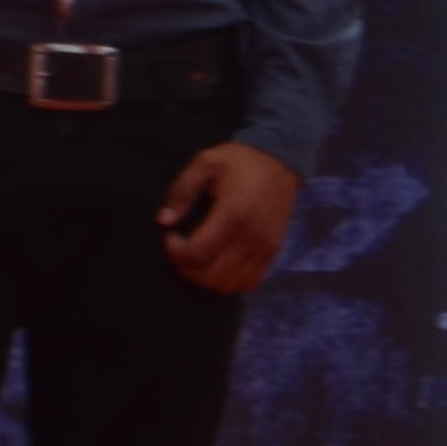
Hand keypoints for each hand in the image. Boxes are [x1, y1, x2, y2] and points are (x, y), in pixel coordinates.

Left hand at [160, 140, 301, 293]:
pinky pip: (248, 284)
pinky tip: (221, 262)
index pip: (196, 253)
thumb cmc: (240, 161)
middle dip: (187, 267)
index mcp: (233, 213)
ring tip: (200, 256)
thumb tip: (165, 221)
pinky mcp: (273, 254)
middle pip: (210, 276)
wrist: (281, 160)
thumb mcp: (206, 161)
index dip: (174, 251)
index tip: (171, 236)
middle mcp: (251, 237)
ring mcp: (264, 248)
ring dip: (207, 277)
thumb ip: (182, 190)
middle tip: (182, 248)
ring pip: (227, 285)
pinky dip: (230, 280)